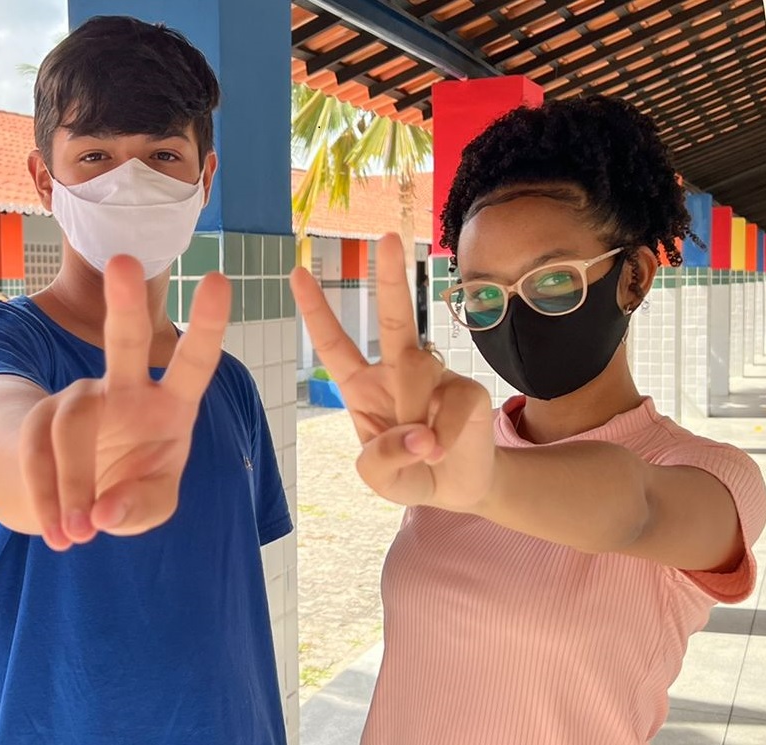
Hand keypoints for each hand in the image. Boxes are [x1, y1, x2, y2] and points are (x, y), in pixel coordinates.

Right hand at [22, 256, 230, 550]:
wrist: (80, 499)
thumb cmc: (132, 490)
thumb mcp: (150, 506)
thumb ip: (139, 507)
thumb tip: (102, 515)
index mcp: (173, 404)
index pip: (196, 361)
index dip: (208, 323)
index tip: (219, 278)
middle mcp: (128, 388)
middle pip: (125, 341)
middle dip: (125, 302)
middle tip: (124, 262)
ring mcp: (82, 398)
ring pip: (72, 421)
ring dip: (73, 483)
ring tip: (79, 534)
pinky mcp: (42, 420)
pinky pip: (37, 450)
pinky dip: (46, 496)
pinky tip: (57, 531)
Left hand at [291, 234, 494, 509]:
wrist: (458, 488)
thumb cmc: (410, 472)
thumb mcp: (378, 477)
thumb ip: (383, 460)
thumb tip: (421, 435)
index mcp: (363, 384)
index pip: (335, 344)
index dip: (317, 311)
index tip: (297, 273)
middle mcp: (399, 369)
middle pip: (394, 317)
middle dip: (390, 276)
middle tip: (388, 236)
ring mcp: (436, 375)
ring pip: (416, 372)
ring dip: (412, 416)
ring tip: (424, 449)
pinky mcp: (468, 390)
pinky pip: (452, 406)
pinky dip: (444, 434)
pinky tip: (443, 449)